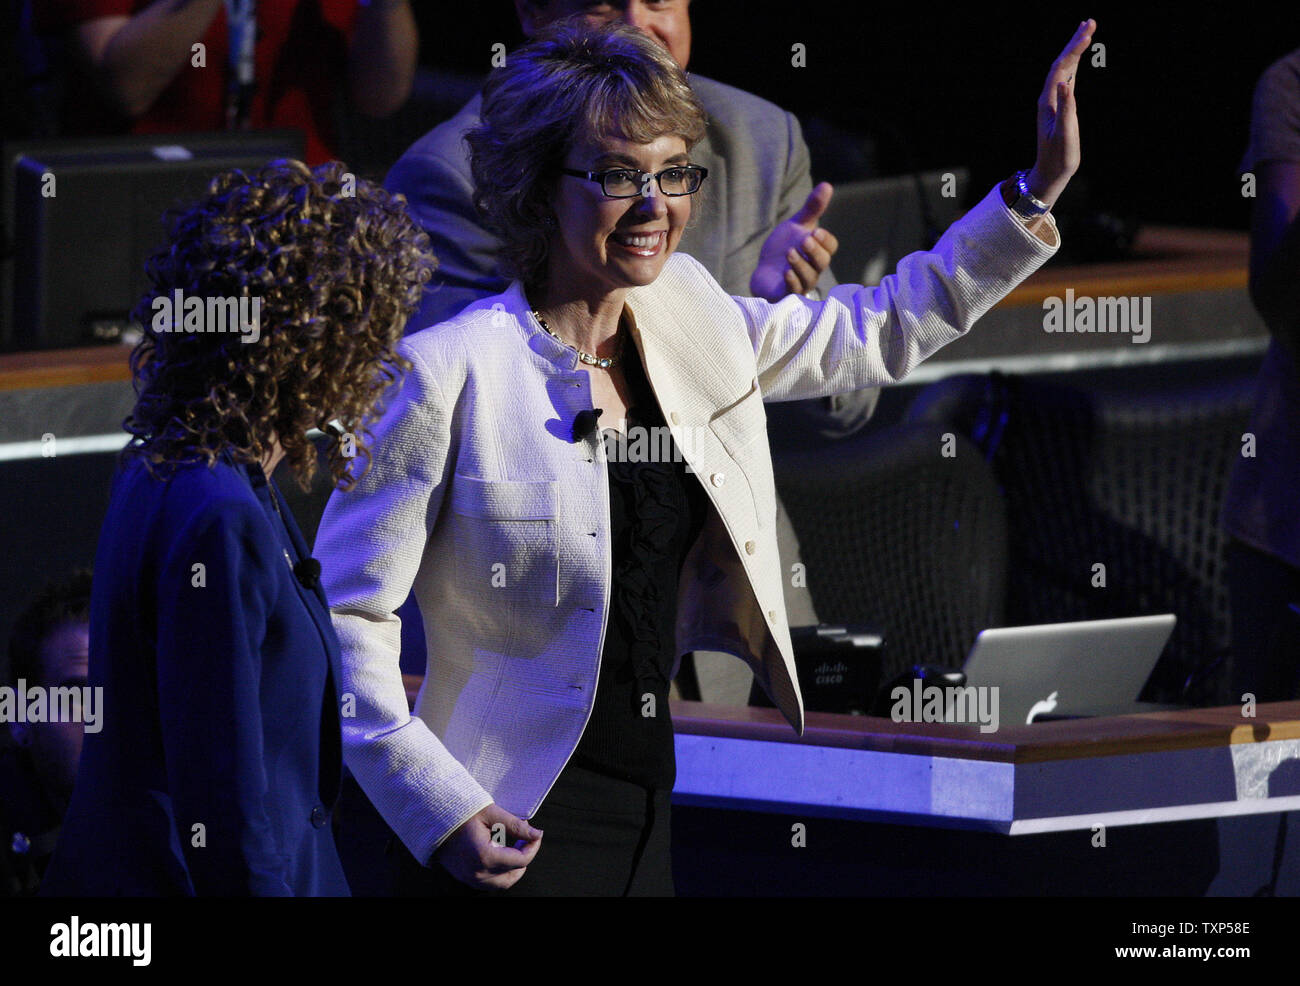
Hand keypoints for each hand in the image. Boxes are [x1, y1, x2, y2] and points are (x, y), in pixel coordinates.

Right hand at [432, 803, 541, 889]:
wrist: (433, 818)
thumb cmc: (462, 812)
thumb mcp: (491, 814)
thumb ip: (516, 826)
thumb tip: (537, 834)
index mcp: (485, 856)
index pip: (521, 860)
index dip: (533, 846)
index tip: (535, 833)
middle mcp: (477, 873)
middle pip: (514, 874)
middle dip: (524, 857)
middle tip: (523, 838)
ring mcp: (469, 878)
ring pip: (502, 883)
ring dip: (513, 868)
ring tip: (513, 846)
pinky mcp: (464, 878)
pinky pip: (489, 883)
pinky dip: (499, 873)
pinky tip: (499, 854)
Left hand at [750, 183, 839, 301]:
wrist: (764, 271)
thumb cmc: (783, 248)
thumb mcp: (797, 225)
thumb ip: (812, 208)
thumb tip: (827, 185)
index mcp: (819, 252)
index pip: (831, 247)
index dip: (826, 240)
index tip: (816, 231)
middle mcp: (814, 269)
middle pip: (822, 262)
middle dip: (814, 251)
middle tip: (805, 240)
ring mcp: (802, 283)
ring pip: (808, 277)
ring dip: (800, 264)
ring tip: (790, 253)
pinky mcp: (787, 294)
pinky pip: (794, 291)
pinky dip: (792, 281)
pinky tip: (785, 271)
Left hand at [1025, 18, 1095, 208]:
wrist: (1050, 173)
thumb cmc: (1059, 157)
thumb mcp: (1064, 134)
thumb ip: (1065, 108)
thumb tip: (1065, 82)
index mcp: (1048, 101)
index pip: (1061, 68)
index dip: (1074, 49)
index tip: (1088, 33)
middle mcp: (1048, 98)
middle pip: (1061, 63)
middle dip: (1075, 42)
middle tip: (1090, 22)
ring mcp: (1053, 101)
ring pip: (1064, 69)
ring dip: (1074, 50)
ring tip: (1087, 31)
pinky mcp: (1060, 107)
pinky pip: (1067, 79)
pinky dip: (1074, 65)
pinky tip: (1079, 58)